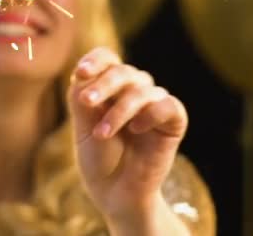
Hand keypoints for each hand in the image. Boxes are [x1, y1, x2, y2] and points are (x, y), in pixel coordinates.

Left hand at [68, 47, 188, 232]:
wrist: (115, 194)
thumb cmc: (98, 159)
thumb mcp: (82, 127)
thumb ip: (81, 98)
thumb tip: (82, 73)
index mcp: (110, 87)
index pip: (107, 59)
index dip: (95, 60)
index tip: (79, 73)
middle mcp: (134, 91)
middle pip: (123, 71)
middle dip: (103, 85)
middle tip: (86, 101)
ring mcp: (154, 105)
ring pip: (142, 89)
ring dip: (119, 110)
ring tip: (102, 134)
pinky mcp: (173, 123)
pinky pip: (168, 105)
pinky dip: (151, 114)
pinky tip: (136, 130)